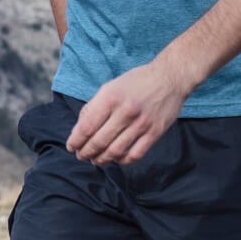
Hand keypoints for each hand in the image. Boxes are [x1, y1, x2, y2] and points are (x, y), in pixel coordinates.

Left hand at [66, 60, 191, 165]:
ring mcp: (142, 123)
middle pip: (99, 142)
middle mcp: (125, 111)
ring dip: (101, 159)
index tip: (71, 147)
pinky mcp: (155, 132)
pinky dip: (122, 161)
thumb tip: (79, 130)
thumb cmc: (136, 82)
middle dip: (85, 152)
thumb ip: (94, 107)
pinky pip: (135, 155)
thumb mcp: (110, 87)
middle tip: (81, 156)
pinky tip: (116, 159)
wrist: (169, 78)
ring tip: (95, 160)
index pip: (87, 127)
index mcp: (110, 97)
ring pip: (115, 152)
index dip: (75, 141)